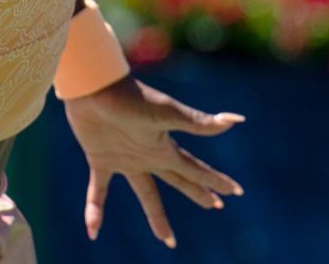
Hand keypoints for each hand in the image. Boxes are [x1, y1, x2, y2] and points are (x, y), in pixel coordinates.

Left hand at [63, 75, 244, 248]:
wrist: (92, 87)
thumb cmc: (130, 97)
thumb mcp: (166, 112)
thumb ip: (197, 122)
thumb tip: (236, 120)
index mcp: (164, 148)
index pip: (195, 170)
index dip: (215, 181)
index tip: (236, 192)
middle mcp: (148, 156)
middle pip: (177, 180)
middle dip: (197, 193)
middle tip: (215, 207)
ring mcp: (124, 159)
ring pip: (146, 193)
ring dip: (157, 217)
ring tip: (167, 241)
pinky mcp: (99, 159)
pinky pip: (98, 191)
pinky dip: (95, 210)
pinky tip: (92, 232)